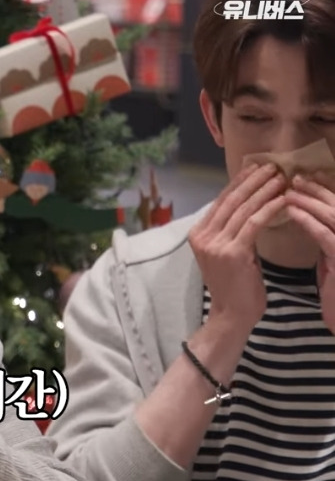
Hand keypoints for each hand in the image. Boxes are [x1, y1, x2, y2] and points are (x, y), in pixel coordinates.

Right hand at [189, 162, 285, 340]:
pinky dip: (270, 209)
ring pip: (244, 209)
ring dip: (265, 190)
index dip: (239, 182)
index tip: (256, 167)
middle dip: (253, 180)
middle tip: (272, 165)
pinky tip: (283, 200)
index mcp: (198, 234)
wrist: (231, 314)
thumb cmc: (234, 286)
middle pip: (231, 200)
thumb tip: (247, 206)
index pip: (221, 201)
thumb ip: (230, 231)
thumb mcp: (225, 253)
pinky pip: (254, 224)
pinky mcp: (233, 253)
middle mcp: (202, 236)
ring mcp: (215, 244)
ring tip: (281, 178)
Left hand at [285, 174, 334, 331]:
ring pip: (333, 215)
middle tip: (294, 176)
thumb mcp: (330, 254)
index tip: (303, 176)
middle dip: (316, 189)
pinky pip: (326, 235)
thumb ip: (323, 233)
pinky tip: (292, 211)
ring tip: (288, 190)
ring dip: (310, 200)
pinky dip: (308, 220)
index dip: (322, 189)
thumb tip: (306, 212)